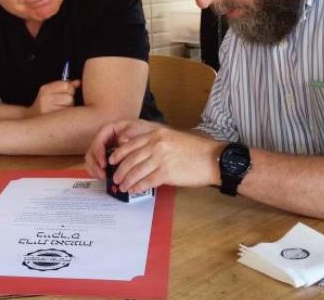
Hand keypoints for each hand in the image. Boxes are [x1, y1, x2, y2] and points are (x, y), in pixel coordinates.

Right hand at [26, 79, 80, 116]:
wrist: (31, 119)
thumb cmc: (45, 103)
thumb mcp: (51, 91)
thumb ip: (65, 85)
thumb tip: (78, 82)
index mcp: (45, 90)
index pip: (65, 85)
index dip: (71, 89)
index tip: (68, 92)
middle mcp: (44, 99)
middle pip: (70, 98)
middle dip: (70, 100)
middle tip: (63, 103)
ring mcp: (47, 111)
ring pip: (70, 108)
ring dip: (69, 108)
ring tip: (60, 109)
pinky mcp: (51, 121)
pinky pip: (67, 116)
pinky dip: (67, 116)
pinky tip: (60, 116)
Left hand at [85, 120, 223, 193]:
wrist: (212, 159)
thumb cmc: (194, 150)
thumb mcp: (172, 138)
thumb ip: (155, 142)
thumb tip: (139, 153)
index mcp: (156, 134)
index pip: (131, 144)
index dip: (118, 154)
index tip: (112, 161)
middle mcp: (156, 144)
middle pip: (131, 159)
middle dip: (120, 170)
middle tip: (115, 178)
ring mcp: (161, 159)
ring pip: (136, 171)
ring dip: (127, 181)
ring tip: (122, 186)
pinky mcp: (166, 173)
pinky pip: (146, 182)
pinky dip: (137, 187)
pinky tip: (134, 190)